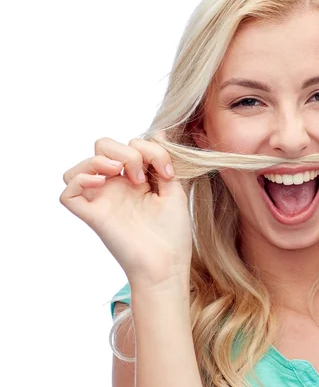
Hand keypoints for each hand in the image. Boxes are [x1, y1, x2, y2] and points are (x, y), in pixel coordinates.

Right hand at [59, 131, 192, 286]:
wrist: (168, 264)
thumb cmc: (173, 233)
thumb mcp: (174, 190)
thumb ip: (165, 161)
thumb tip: (160, 131)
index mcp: (135, 179)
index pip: (130, 144)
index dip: (149, 148)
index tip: (167, 172)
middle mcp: (116, 187)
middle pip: (102, 146)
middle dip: (124, 151)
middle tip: (141, 176)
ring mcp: (102, 200)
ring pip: (79, 166)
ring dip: (101, 160)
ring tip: (122, 176)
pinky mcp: (92, 215)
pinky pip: (67, 191)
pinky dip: (80, 179)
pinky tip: (102, 182)